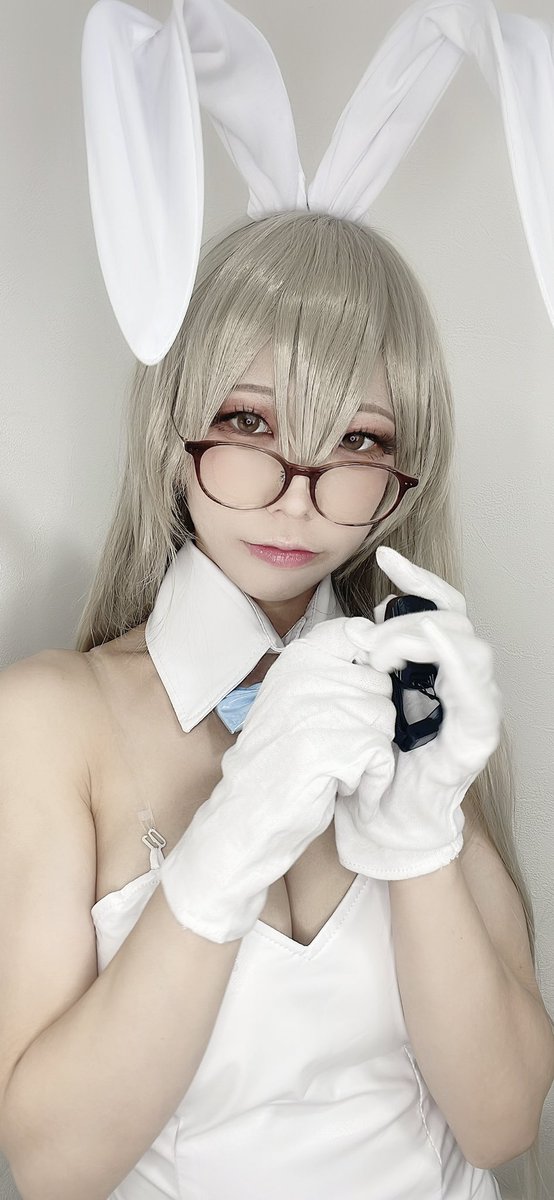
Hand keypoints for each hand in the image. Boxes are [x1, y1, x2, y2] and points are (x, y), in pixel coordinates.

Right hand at [159, 617, 396, 941]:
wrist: (246, 815)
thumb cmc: (278, 762)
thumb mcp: (295, 700)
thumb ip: (331, 673)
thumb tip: (382, 652)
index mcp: (297, 660)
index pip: (355, 633)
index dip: (369, 664)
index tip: (355, 694)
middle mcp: (305, 676)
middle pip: (379, 685)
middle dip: (370, 722)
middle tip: (336, 745)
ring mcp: (317, 710)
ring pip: (385, 721)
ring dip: (368, 754)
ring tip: (333, 766)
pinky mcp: (331, 747)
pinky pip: (381, 756)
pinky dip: (370, 780)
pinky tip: (342, 786)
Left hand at [333, 546, 502, 879]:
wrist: (382, 821)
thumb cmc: (374, 761)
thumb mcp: (364, 697)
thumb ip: (370, 660)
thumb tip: (361, 622)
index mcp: (439, 667)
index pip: (441, 607)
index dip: (417, 579)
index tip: (386, 558)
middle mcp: (464, 680)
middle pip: (454, 620)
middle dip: (406, 619)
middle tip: (370, 644)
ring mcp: (476, 707)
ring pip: (469, 644)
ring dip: (420, 640)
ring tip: (381, 657)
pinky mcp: (477, 736)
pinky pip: (476, 691)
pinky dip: (455, 662)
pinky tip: (435, 645)